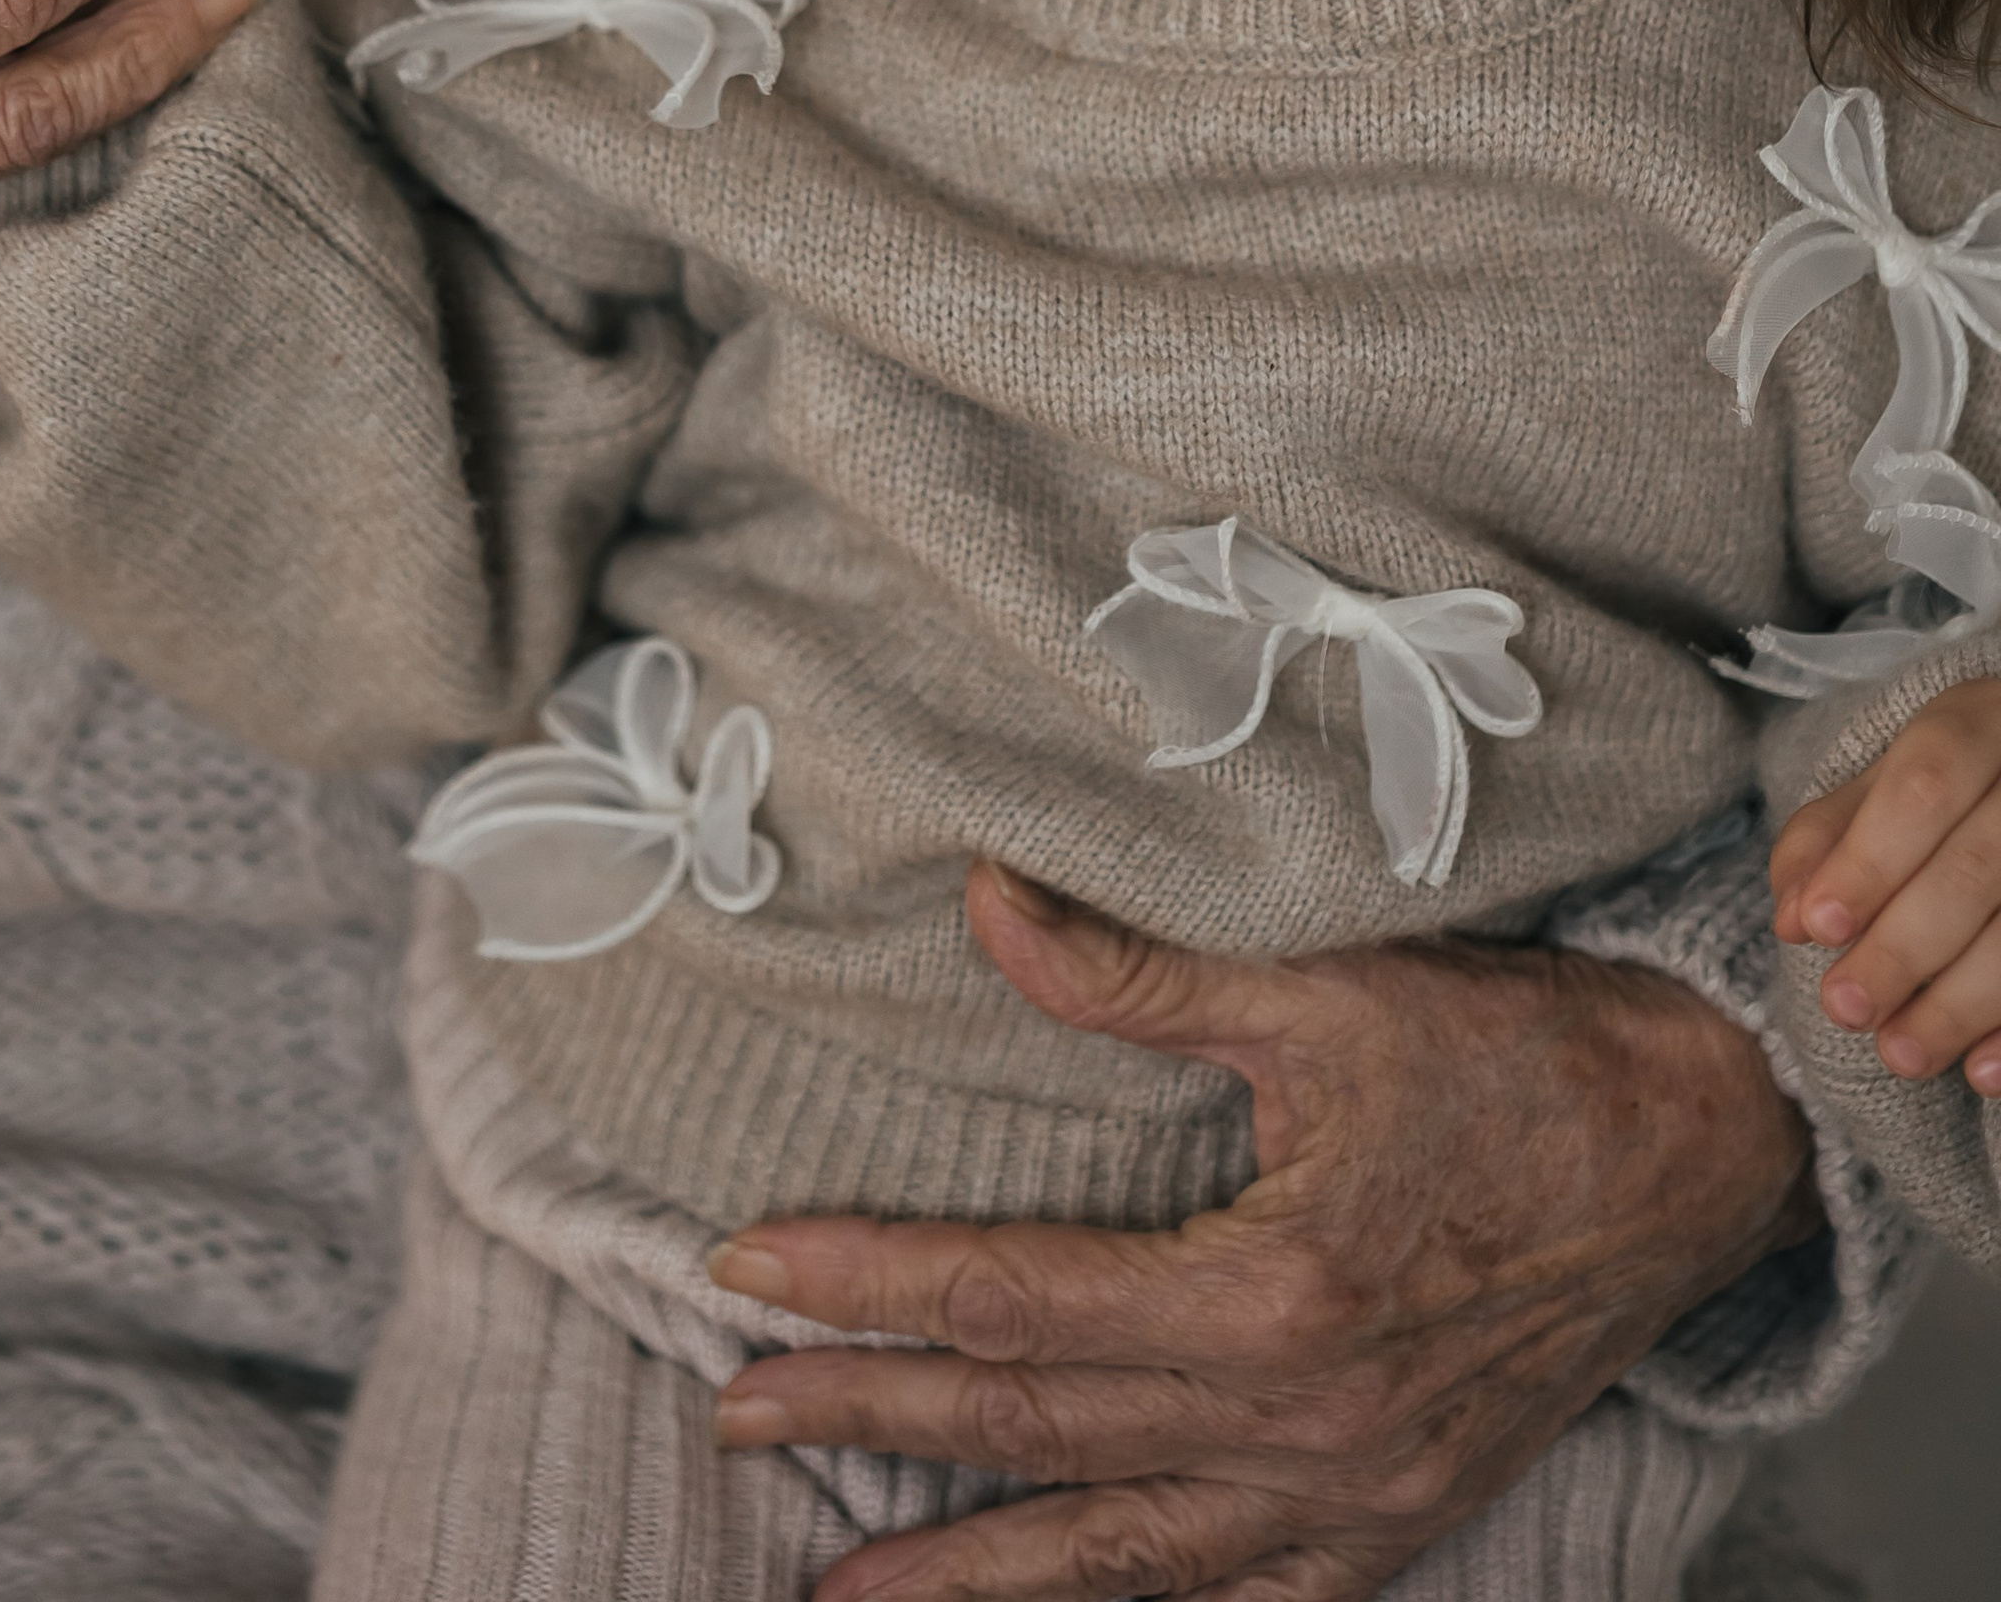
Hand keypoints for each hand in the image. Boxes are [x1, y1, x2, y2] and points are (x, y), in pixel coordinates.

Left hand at [708, 862, 1817, 1600]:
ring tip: (838, 1601)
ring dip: (971, 1578)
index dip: (866, 1287)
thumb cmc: (1515, 1054)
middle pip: (1036, 1438)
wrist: (1697, 1143)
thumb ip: (1135, 973)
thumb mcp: (1322, 993)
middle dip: (871, 1424)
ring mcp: (1354, 1497)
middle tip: (736, 1416)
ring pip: (1121, 1561)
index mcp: (1271, 1295)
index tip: (741, 1273)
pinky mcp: (1400, 1521)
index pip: (1012, 1303)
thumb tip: (985, 902)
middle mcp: (1302, 1426)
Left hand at [1773, 676, 2000, 1091]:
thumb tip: (1792, 918)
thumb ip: (1830, 839)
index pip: (1927, 783)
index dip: (1872, 859)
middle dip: (1904, 947)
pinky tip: (1981, 1072)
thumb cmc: (1950, 786)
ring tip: (1900, 1053)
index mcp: (1981, 722)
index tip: (1819, 929)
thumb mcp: (1886, 784)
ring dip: (1962, 1002)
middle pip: (1978, 867)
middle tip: (1844, 1009)